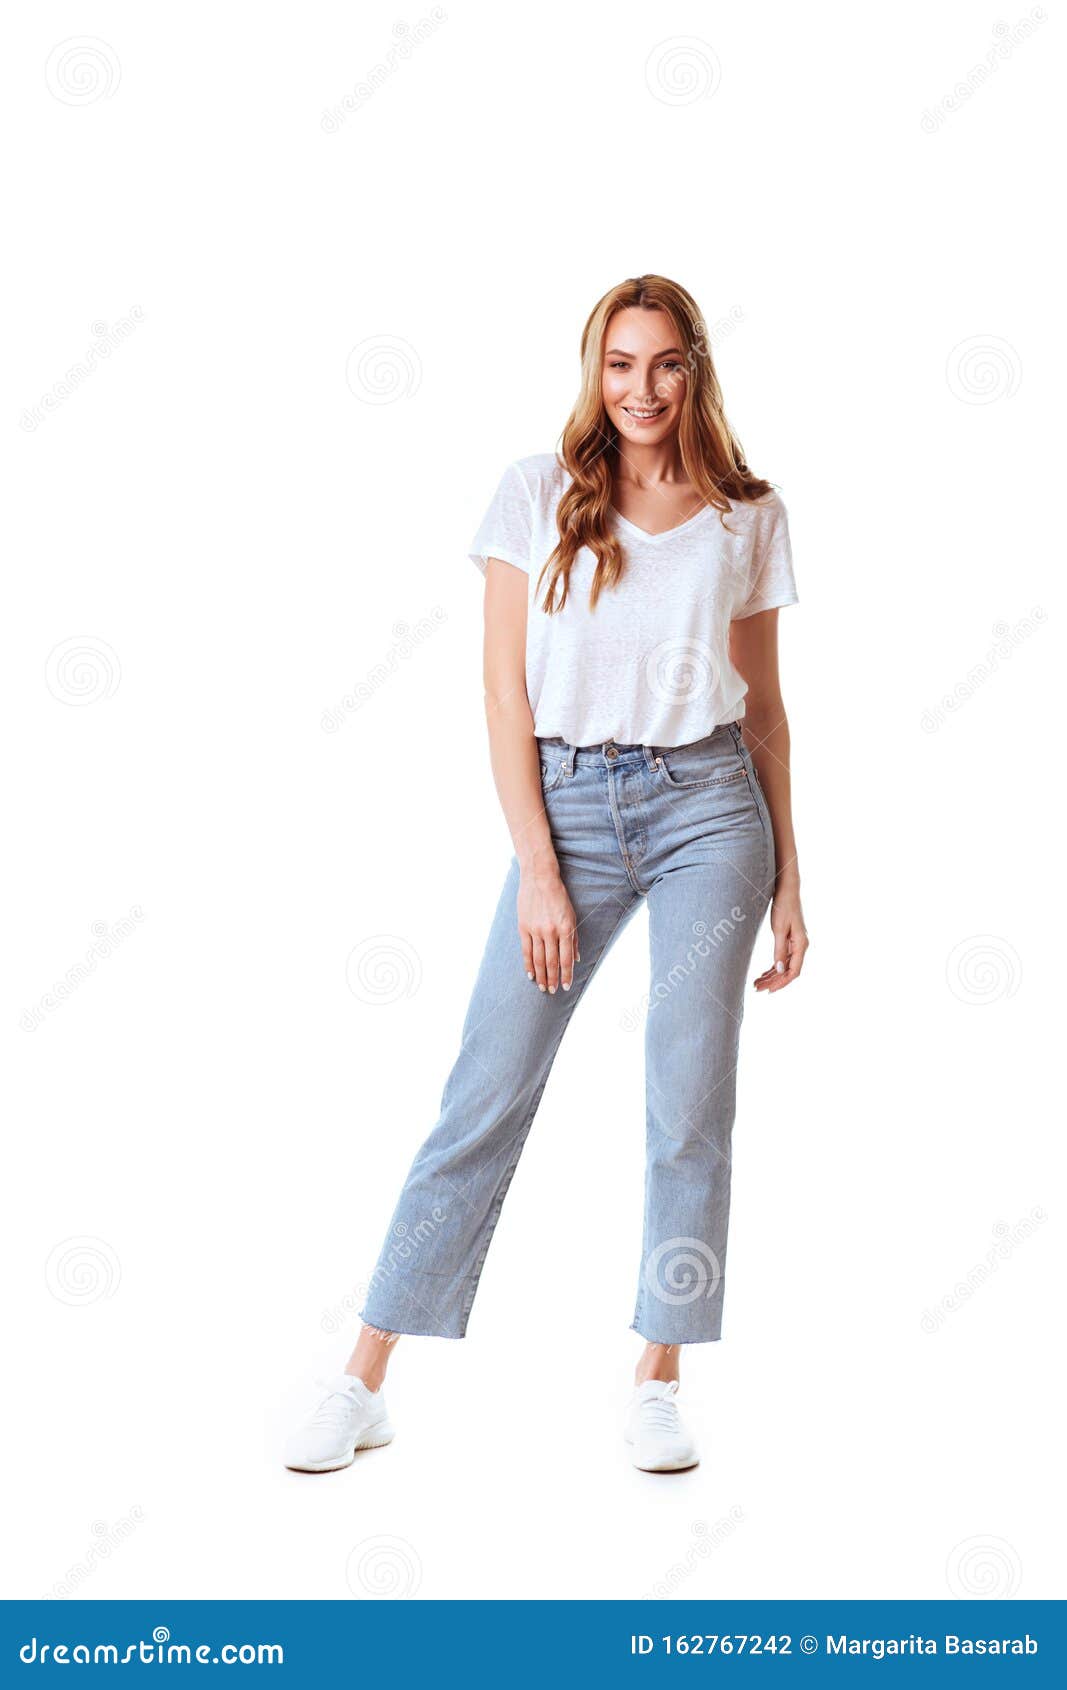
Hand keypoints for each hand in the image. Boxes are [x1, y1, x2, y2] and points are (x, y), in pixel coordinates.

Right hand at [518, 870, 578, 993]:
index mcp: (565, 929)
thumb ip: (573, 939)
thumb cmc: (559, 896)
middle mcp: (551, 932)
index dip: (566, 975)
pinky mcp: (524, 927)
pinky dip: (528, 964)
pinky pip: (526, 950)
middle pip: (551, 962)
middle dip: (553, 979)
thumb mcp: (572, 916)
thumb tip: (576, 958)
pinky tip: (530, 974)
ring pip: (538, 959)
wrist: (540, 878)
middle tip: (552, 991)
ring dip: (541, 975)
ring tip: (542, 987)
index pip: (566, 959)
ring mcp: (536, 930)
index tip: (565, 987)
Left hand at [754, 880, 807, 992]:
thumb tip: (779, 969)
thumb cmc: (784, 905)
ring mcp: (796, 943)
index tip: (768, 990)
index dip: (781, 983)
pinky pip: (783, 958)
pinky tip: (764, 973)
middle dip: (773, 981)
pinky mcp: (790, 939)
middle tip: (757, 988)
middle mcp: (801, 946)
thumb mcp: (779, 929)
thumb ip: (779, 950)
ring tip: (757, 983)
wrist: (787, 889)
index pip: (793, 972)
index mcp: (801, 945)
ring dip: (772, 975)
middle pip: (788, 971)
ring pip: (784, 965)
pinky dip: (773, 966)